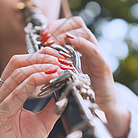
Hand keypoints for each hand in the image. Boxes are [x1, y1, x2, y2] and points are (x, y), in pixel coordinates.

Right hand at [0, 47, 64, 137]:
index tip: (63, 58)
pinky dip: (31, 84)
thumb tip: (65, 88)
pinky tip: (46, 79)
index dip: (41, 57)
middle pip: (16, 63)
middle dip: (41, 57)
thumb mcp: (42, 123)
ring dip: (39, 67)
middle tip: (62, 59)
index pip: (21, 65)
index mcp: (8, 96)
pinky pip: (13, 95)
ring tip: (58, 66)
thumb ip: (51, 105)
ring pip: (15, 75)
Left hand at [48, 16, 130, 137]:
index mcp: (78, 50)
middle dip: (59, 26)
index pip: (68, 26)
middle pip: (77, 23)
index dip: (54, 26)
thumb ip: (53, 66)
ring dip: (67, 32)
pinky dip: (81, 43)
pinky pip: (94, 50)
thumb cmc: (78, 97)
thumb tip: (34, 58)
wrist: (99, 114)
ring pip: (85, 32)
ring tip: (53, 40)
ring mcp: (97, 56)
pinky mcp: (103, 67)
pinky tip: (69, 42)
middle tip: (46, 35)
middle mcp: (89, 49)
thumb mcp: (62, 77)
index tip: (41, 34)